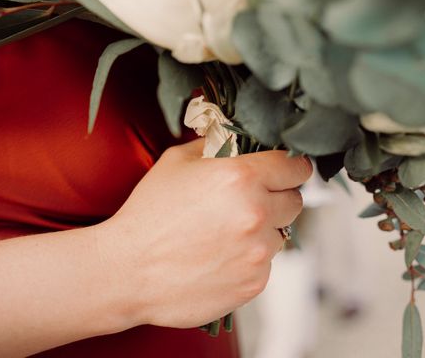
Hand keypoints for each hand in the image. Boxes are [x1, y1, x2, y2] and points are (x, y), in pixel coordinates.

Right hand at [94, 139, 311, 328]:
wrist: (128, 270)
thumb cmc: (148, 214)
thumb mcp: (177, 162)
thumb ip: (214, 145)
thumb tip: (235, 139)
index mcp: (241, 177)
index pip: (296, 167)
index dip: (292, 167)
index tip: (287, 171)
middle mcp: (256, 214)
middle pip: (295, 201)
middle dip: (277, 198)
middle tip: (248, 202)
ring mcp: (258, 253)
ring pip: (281, 235)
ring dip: (262, 231)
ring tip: (224, 233)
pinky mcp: (253, 284)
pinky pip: (265, 265)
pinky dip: (249, 260)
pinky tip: (218, 257)